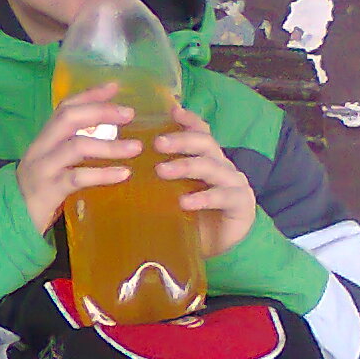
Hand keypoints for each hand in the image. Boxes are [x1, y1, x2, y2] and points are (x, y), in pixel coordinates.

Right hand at [16, 87, 141, 233]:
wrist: (9, 222)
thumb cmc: (38, 191)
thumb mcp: (52, 164)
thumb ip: (71, 148)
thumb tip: (106, 132)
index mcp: (43, 139)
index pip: (64, 108)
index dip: (89, 95)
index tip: (115, 87)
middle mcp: (40, 148)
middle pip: (68, 118)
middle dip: (101, 112)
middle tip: (129, 114)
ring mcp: (43, 168)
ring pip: (76, 146)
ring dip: (110, 145)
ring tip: (136, 148)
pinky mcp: (48, 190)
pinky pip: (78, 177)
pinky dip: (103, 174)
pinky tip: (123, 174)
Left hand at [151, 107, 256, 255]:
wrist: (212, 249)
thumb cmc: (187, 218)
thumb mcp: (167, 194)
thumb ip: (154, 178)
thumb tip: (118, 164)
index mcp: (205, 159)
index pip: (200, 132)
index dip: (188, 120)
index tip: (171, 110)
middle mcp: (221, 166)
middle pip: (205, 144)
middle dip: (181, 141)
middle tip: (156, 144)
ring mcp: (234, 183)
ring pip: (212, 167)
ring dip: (186, 166)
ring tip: (161, 171)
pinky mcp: (241, 203)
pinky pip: (223, 196)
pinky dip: (203, 197)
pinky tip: (185, 202)